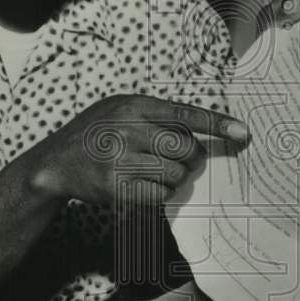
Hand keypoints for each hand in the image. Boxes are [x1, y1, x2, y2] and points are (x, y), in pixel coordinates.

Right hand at [32, 94, 248, 208]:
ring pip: (175, 175)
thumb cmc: (96, 134)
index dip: (217, 125)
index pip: (185, 114)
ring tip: (153, 172)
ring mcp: (121, 160)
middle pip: (186, 149)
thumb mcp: (120, 110)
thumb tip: (201, 134)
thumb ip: (156, 115)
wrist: (57, 162)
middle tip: (181, 160)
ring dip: (173, 178)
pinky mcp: (117, 188)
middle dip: (190, 158)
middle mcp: (128, 129)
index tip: (242, 133)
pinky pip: (160, 194)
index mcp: (133, 106)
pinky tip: (143, 186)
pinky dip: (160, 194)